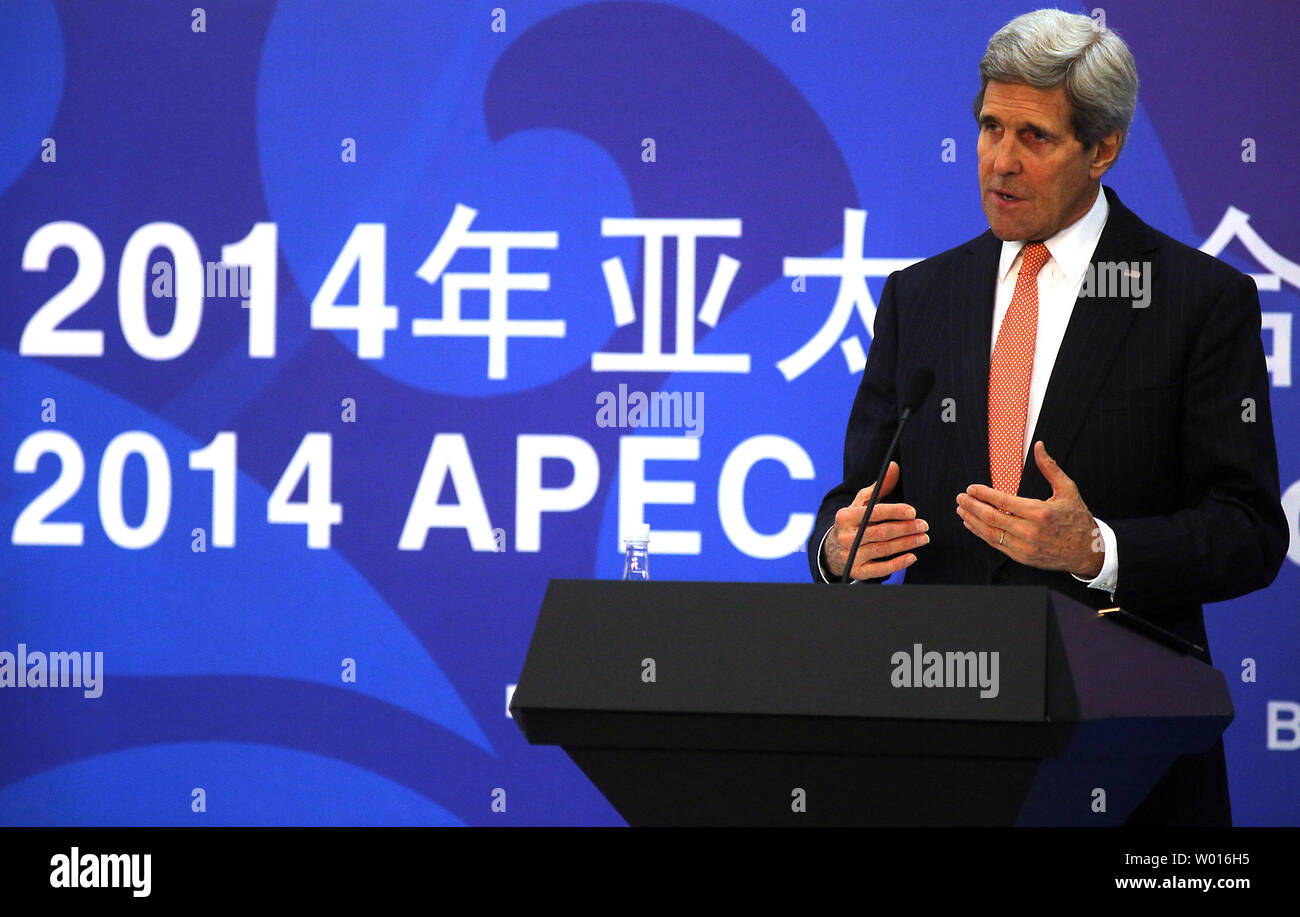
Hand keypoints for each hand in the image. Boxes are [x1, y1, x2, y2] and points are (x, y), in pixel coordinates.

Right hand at [825, 461, 930, 579]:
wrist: (834, 549)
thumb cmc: (854, 521)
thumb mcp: (862, 503)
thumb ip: (879, 486)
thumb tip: (894, 466)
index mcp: (845, 516)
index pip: (874, 513)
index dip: (895, 512)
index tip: (913, 512)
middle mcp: (846, 536)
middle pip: (881, 532)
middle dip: (906, 528)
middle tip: (924, 526)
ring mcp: (851, 555)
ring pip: (883, 549)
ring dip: (906, 544)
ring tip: (923, 538)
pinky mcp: (857, 571)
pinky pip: (880, 569)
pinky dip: (897, 564)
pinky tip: (912, 557)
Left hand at [955, 441, 1103, 576]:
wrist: (1089, 552)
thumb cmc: (1078, 518)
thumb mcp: (1068, 490)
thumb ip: (1050, 468)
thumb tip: (1039, 446)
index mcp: (1040, 513)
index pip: (1003, 501)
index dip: (983, 494)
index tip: (971, 488)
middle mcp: (1030, 531)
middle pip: (991, 518)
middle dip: (972, 506)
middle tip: (960, 498)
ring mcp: (1025, 547)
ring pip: (990, 533)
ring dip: (972, 521)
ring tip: (961, 510)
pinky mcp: (1022, 557)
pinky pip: (996, 544)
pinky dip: (981, 534)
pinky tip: (972, 525)